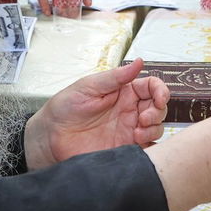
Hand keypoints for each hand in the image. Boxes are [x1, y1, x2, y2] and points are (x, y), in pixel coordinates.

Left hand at [24, 59, 167, 169]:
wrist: (50, 138)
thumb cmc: (64, 109)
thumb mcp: (88, 87)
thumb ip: (115, 77)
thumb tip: (139, 62)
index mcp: (122, 92)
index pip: (151, 86)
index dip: (160, 90)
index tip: (160, 98)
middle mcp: (129, 110)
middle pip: (158, 107)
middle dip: (158, 111)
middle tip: (143, 118)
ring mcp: (128, 130)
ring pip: (157, 128)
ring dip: (154, 128)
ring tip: (137, 132)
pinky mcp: (125, 149)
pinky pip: (148, 147)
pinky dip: (150, 145)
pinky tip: (137, 142)